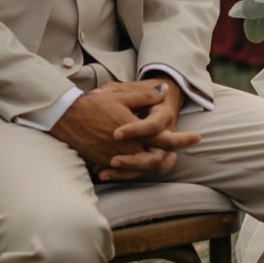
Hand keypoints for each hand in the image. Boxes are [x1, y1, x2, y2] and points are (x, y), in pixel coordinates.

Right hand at [48, 79, 199, 178]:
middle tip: (181, 151)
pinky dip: (136, 169)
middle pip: (156, 159)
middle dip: (171, 156)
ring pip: (141, 168)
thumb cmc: (93, 105)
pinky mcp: (104, 163)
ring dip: (155, 164)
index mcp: (133, 132)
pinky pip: (125, 171)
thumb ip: (144, 95)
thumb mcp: (120, 95)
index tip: (197, 138)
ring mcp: (114, 158)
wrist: (66, 118)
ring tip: (167, 158)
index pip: (164, 139)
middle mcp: (126, 149)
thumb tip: (164, 91)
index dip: (183, 140)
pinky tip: (142, 164)